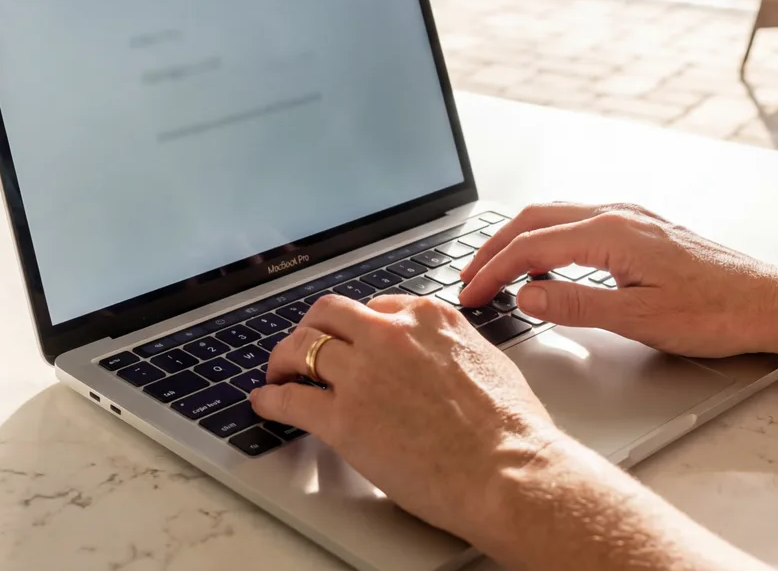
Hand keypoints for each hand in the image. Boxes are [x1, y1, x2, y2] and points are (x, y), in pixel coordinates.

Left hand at [249, 294, 562, 547]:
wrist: (509, 470)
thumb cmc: (511, 429)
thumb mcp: (487, 360)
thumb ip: (452, 348)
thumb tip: (439, 357)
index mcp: (428, 319)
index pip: (375, 307)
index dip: (356, 326)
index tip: (349, 338)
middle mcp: (389, 336)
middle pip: (329, 314)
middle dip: (312, 327)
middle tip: (304, 345)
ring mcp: (362, 375)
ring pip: (302, 347)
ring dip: (284, 359)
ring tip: (278, 372)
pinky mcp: (343, 419)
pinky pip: (291, 398)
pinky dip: (271, 398)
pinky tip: (266, 402)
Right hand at [457, 202, 777, 358]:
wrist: (771, 302)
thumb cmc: (716, 313)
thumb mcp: (639, 319)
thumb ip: (576, 306)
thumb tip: (526, 297)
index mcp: (611, 232)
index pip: (531, 247)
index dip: (492, 271)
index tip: (469, 295)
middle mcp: (618, 214)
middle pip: (535, 220)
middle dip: (494, 248)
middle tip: (468, 279)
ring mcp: (632, 218)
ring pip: (556, 216)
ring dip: (520, 241)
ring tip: (496, 271)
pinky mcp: (644, 230)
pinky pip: (579, 223)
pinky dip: (548, 239)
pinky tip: (548, 264)